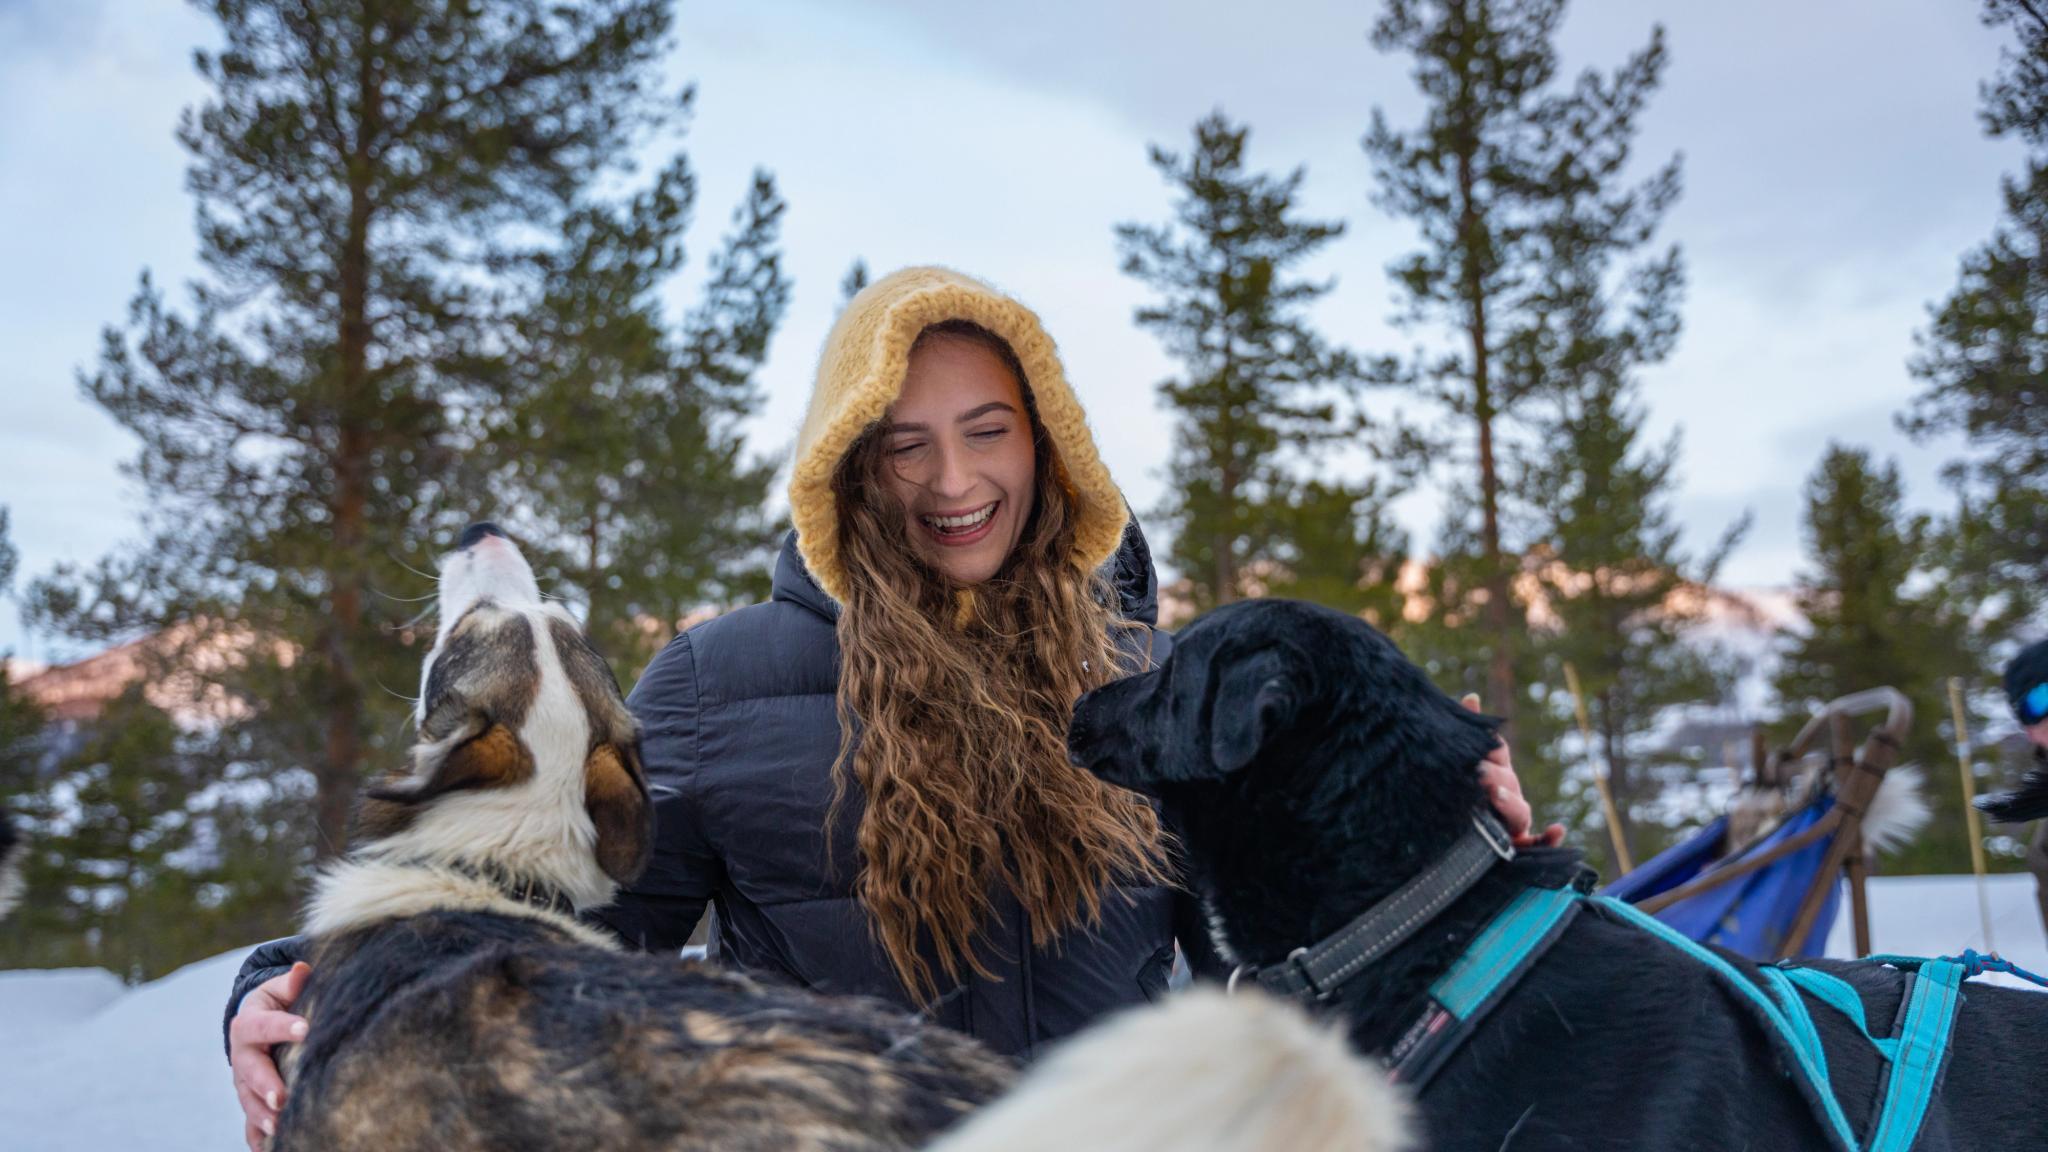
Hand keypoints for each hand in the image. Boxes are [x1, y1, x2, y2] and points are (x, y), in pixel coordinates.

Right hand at [229, 961, 310, 1150]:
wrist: (257, 1025)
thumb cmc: (278, 1003)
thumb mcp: (280, 990)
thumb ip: (291, 982)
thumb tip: (302, 968)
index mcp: (249, 1024)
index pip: (265, 1025)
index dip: (284, 1027)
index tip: (306, 1029)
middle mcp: (242, 1056)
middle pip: (251, 1072)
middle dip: (265, 1085)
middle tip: (281, 1097)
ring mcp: (243, 1082)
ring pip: (248, 1101)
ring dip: (261, 1116)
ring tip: (277, 1126)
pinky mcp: (250, 1100)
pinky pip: (250, 1124)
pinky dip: (257, 1138)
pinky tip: (266, 1148)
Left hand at [1463, 694, 1564, 848]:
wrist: (1458, 844)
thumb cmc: (1465, 800)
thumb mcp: (1462, 768)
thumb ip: (1468, 735)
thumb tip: (1471, 697)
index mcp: (1494, 772)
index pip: (1496, 751)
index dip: (1488, 745)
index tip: (1479, 743)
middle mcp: (1508, 793)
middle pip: (1506, 780)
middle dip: (1493, 775)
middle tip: (1476, 772)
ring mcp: (1514, 820)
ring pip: (1519, 810)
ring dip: (1510, 802)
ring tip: (1496, 796)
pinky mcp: (1519, 845)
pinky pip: (1538, 843)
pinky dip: (1549, 838)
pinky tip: (1557, 829)